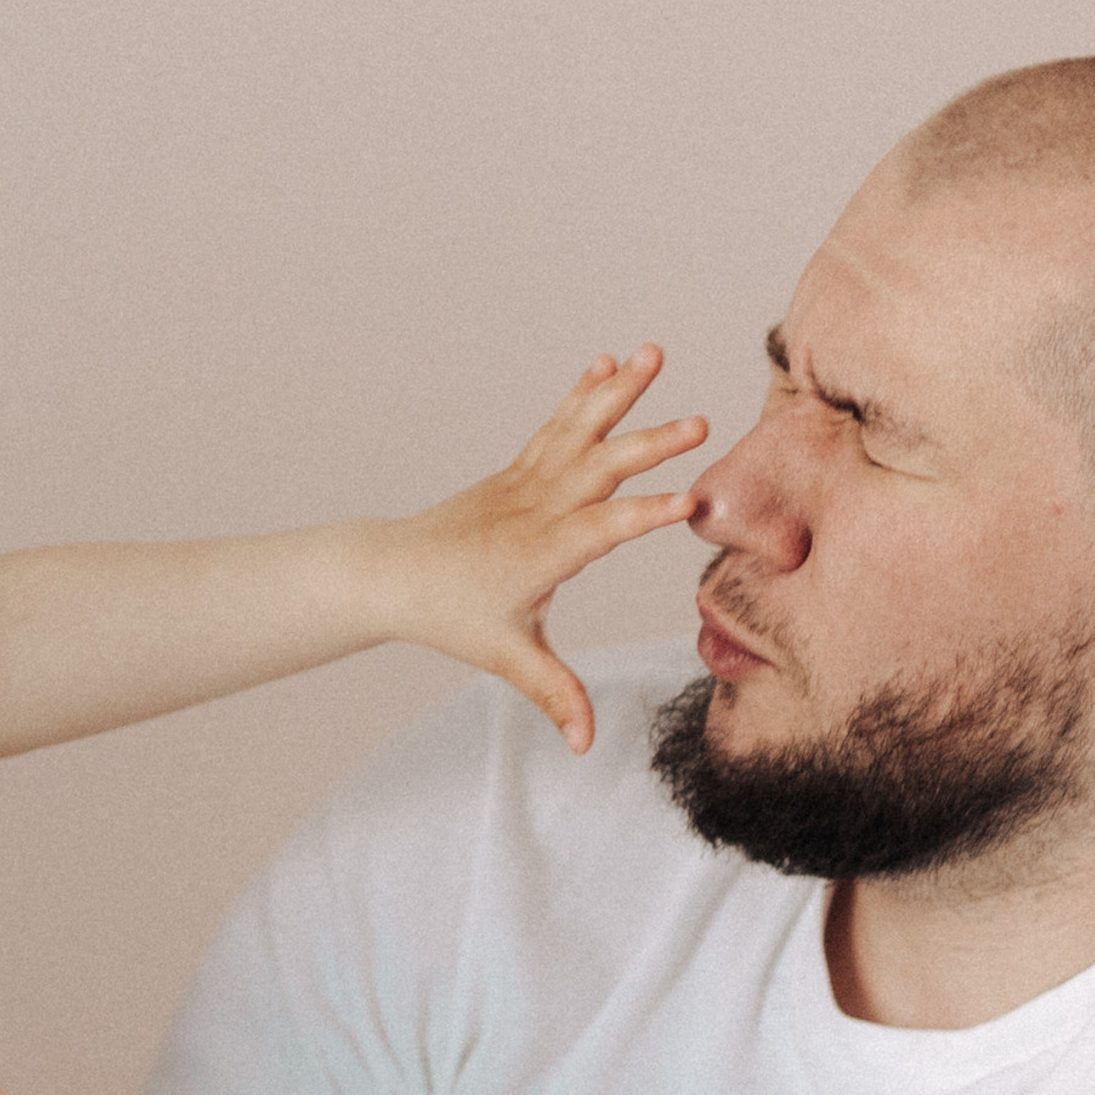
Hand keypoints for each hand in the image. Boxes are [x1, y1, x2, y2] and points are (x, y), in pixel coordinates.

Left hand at [362, 347, 705, 751]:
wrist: (393, 574)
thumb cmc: (450, 616)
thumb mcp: (505, 657)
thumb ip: (552, 693)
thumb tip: (585, 744)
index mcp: (540, 554)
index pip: (601, 531)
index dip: (644, 516)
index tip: (689, 501)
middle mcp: (536, 509)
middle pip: (599, 469)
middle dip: (649, 445)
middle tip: (700, 421)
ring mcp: (526, 482)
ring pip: (578, 430)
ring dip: (617, 391)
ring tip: (653, 351)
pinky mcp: (519, 470)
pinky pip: (556, 425)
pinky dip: (582, 393)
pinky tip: (609, 362)